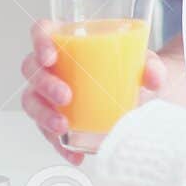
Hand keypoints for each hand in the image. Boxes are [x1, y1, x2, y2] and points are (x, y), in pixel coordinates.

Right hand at [20, 19, 166, 164]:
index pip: (42, 31)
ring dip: (44, 116)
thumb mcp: (143, 63)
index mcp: (67, 43)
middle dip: (44, 84)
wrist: (138, 96)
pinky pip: (47, 133)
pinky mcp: (53, 120)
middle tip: (65, 97)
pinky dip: (60, 146)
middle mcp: (52, 67)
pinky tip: (74, 154)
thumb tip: (153, 77)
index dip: (40, 42)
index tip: (52, 57)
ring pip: (32, 102)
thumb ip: (152, 66)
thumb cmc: (129, 70)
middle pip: (31, 69)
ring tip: (63, 127)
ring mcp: (48, 95)